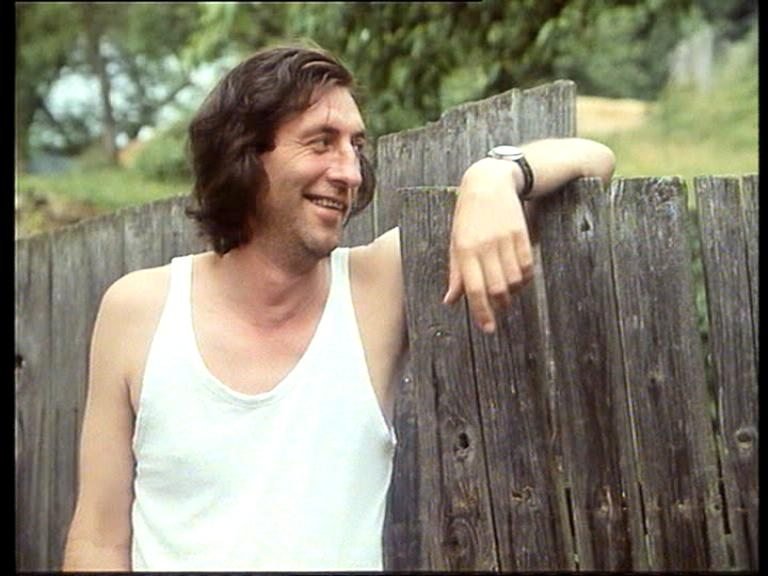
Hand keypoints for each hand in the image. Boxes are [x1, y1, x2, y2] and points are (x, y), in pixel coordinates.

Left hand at [443, 158, 533, 332]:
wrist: (488, 183)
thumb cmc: (467, 217)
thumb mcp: (454, 243)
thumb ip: (454, 273)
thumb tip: (450, 301)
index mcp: (464, 250)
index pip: (474, 289)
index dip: (481, 312)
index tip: (488, 328)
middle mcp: (484, 246)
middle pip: (497, 289)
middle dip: (499, 306)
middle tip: (499, 311)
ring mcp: (504, 240)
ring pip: (514, 280)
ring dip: (513, 293)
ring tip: (507, 293)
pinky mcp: (521, 234)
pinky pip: (527, 266)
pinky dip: (525, 278)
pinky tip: (518, 278)